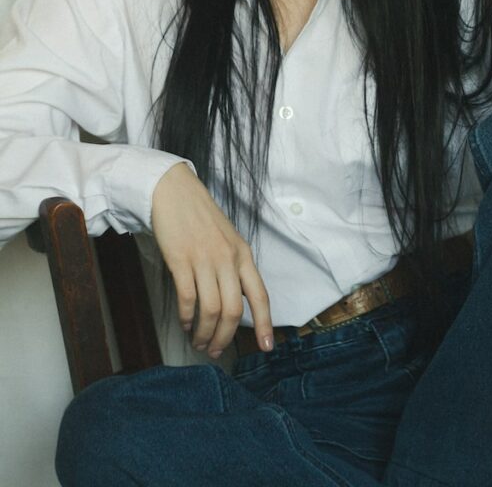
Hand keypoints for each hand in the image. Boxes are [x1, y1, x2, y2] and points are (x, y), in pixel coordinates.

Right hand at [151, 162, 273, 357]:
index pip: (260, 295)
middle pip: (234, 310)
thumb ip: (234, 268)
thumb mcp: (228, 240)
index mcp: (243, 254)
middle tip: (215, 351)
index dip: (264, 324)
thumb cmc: (201, 218)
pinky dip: (187, 317)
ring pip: (211, 309)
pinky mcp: (181, 260)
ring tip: (198, 342)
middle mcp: (228, 258)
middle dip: (225, 337)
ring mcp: (204, 259)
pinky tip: (185, 323)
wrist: (175, 192)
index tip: (266, 347)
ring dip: (205, 332)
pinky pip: (188, 298)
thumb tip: (236, 303)